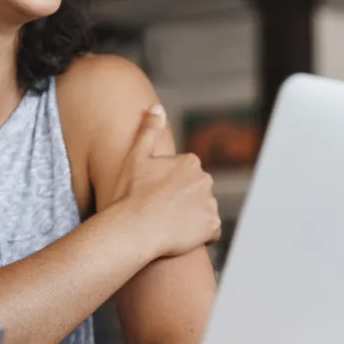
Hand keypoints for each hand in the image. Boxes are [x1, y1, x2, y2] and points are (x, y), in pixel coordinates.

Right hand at [113, 105, 220, 257]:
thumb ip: (149, 130)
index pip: (186, 175)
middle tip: (161, 211)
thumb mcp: (136, 157)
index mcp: (190, 162)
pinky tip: (182, 236)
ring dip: (193, 217)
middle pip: (197, 191)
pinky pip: (211, 231)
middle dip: (184, 200)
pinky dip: (201, 235)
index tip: (155, 195)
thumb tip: (156, 107)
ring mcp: (210, 204)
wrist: (134, 228)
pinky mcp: (212, 226)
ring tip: (169, 225)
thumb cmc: (131, 193)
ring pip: (204, 210)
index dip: (170, 186)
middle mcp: (205, 180)